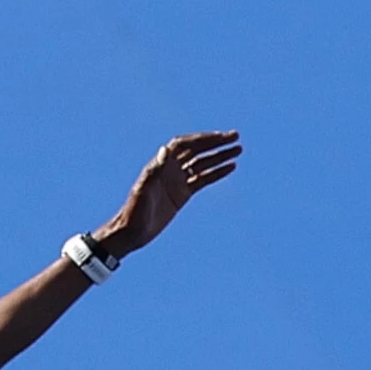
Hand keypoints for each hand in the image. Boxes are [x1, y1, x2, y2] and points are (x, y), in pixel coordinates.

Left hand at [93, 131, 240, 258]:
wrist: (131, 233)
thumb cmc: (134, 211)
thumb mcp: (144, 190)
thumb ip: (155, 170)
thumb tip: (166, 149)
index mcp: (161, 164)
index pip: (185, 144)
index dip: (202, 138)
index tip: (220, 137)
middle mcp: (170, 169)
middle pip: (197, 150)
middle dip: (216, 143)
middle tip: (235, 136)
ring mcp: (177, 181)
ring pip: (203, 164)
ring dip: (220, 156)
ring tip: (238, 150)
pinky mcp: (182, 194)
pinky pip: (203, 180)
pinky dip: (217, 173)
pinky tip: (231, 167)